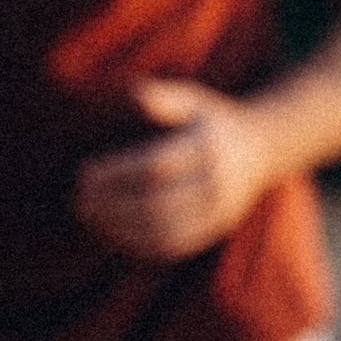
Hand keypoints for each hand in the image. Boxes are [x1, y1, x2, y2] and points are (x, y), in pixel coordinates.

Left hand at [71, 78, 273, 260]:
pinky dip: (137, 244)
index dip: (116, 174)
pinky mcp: (215, 231)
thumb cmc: (211, 120)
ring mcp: (220, 212)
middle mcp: (218, 184)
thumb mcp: (192, 99)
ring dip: (119, 228)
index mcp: (208, 148)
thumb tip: (133, 93)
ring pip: (164, 232)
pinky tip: (109, 231)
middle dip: (112, 205)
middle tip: (78, 198)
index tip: (84, 174)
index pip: (155, 167)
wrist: (262, 149)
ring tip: (87, 215)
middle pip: (157, 204)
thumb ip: (162, 97)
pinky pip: (174, 247)